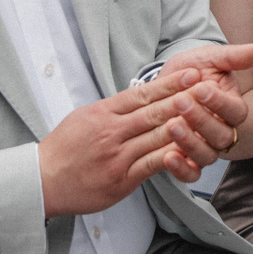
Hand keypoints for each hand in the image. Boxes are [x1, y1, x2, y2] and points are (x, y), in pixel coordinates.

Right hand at [38, 68, 244, 216]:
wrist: (42, 180)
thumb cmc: (64, 148)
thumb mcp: (85, 117)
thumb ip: (114, 108)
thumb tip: (141, 96)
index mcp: (103, 113)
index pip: (141, 93)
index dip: (169, 83)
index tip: (192, 73)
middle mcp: (112, 131)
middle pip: (154, 112)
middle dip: (184, 99)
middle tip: (210, 87)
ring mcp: (117, 156)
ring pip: (157, 136)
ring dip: (185, 125)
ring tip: (208, 115)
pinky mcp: (122, 179)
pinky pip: (152, 165)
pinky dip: (173, 156)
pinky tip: (192, 149)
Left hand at [157, 42, 252, 164]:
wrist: (163, 85)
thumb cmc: (190, 71)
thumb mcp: (210, 59)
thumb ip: (234, 57)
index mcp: (232, 108)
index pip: (236, 112)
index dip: (220, 103)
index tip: (201, 87)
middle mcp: (221, 131)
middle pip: (222, 137)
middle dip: (201, 121)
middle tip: (180, 102)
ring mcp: (204, 147)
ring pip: (207, 156)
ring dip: (190, 144)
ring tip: (170, 125)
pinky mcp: (186, 160)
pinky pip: (190, 173)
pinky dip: (181, 170)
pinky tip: (168, 157)